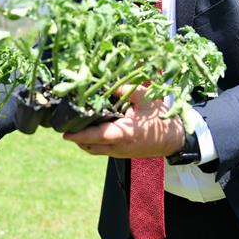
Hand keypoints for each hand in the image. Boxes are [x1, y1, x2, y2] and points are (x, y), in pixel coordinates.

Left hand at [63, 85, 183, 158]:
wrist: (174, 139)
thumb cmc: (160, 118)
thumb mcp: (145, 97)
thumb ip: (124, 89)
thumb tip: (104, 84)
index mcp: (124, 133)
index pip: (96, 136)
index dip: (79, 135)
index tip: (64, 133)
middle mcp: (119, 147)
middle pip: (90, 146)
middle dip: (76, 137)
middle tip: (65, 124)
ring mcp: (120, 152)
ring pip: (94, 150)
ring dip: (83, 141)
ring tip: (75, 126)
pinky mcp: (121, 154)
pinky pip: (101, 150)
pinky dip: (92, 142)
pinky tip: (91, 129)